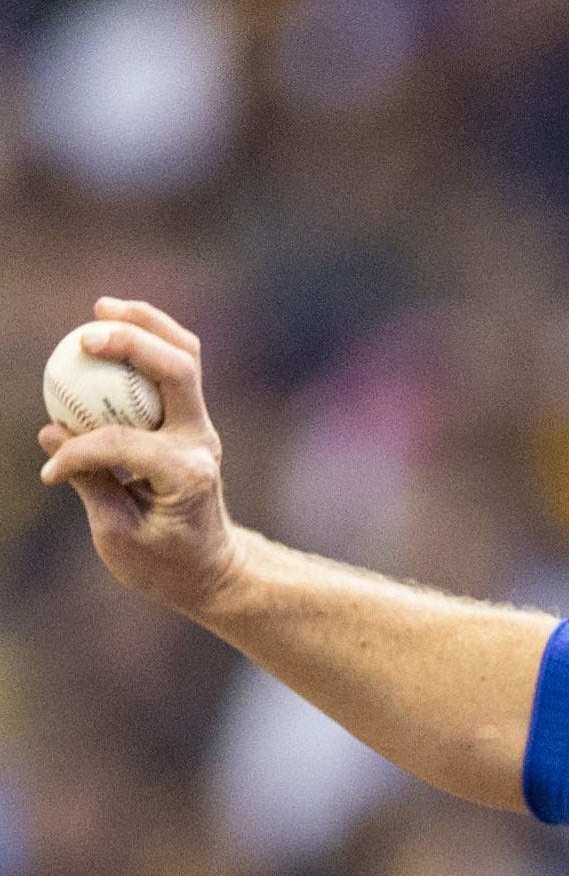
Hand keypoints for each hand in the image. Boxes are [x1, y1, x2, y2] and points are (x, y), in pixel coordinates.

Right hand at [38, 298, 244, 612]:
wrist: (211, 569)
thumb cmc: (163, 563)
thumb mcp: (118, 536)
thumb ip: (90, 481)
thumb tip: (52, 433)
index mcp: (186, 473)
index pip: (121, 441)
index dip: (76, 452)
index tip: (51, 473)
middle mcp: (200, 441)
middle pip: (177, 370)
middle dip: (133, 342)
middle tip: (85, 335)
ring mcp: (201, 428)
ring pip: (185, 358)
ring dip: (147, 325)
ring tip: (102, 306)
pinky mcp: (193, 422)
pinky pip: (175, 370)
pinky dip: (148, 343)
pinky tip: (112, 326)